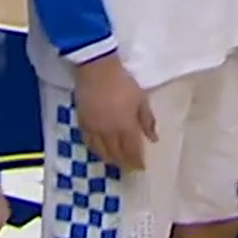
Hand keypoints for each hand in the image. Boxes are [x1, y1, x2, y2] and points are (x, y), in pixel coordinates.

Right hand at [73, 55, 157, 170]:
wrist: (96, 69)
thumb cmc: (123, 82)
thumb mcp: (141, 99)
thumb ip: (147, 120)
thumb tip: (154, 139)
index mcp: (126, 127)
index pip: (132, 151)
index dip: (137, 162)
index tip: (141, 168)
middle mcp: (109, 133)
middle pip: (117, 155)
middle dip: (125, 163)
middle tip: (130, 167)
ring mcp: (94, 129)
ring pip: (102, 152)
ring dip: (110, 159)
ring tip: (116, 161)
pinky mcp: (83, 123)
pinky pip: (89, 143)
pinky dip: (96, 150)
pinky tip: (100, 150)